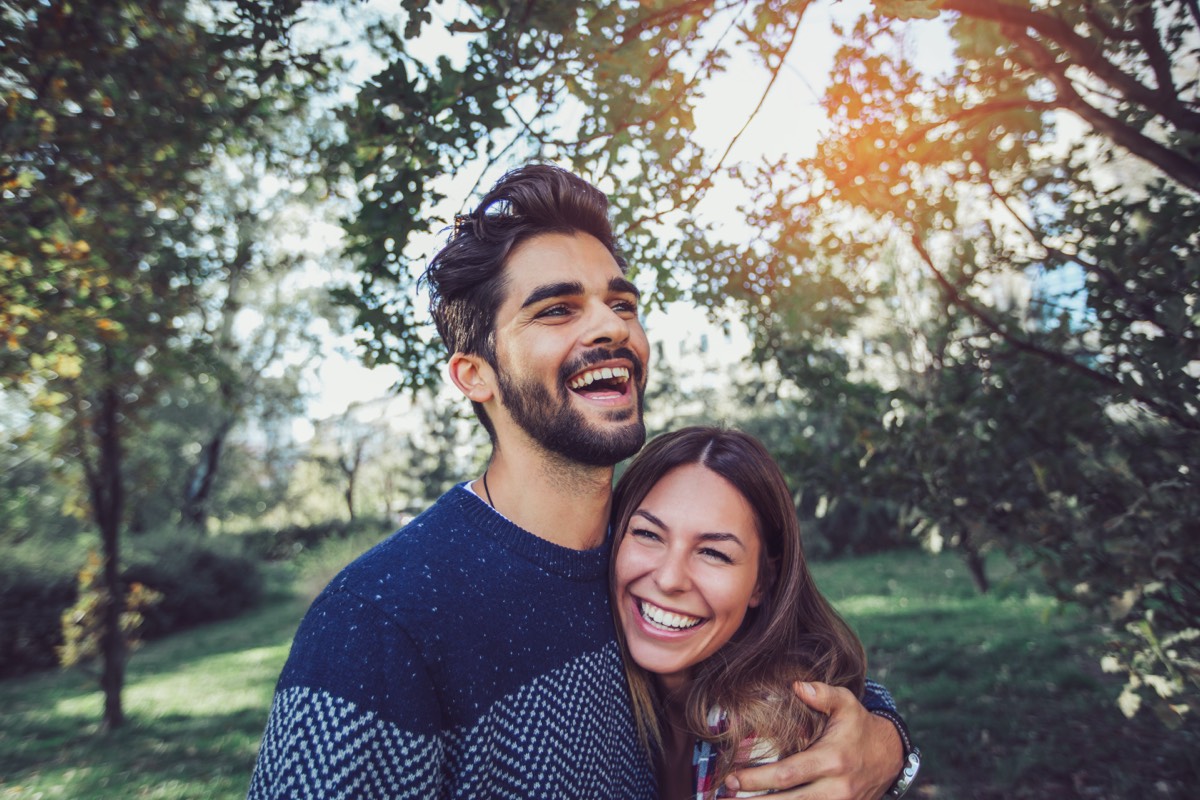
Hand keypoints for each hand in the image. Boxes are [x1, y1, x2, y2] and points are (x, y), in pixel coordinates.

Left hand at [724, 681, 902, 799]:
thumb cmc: (859, 727)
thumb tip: (797, 685)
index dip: (757, 779)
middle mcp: (836, 788)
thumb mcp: (847, 703)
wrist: (890, 757)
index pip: (788, 774)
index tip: (732, 777)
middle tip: (726, 795)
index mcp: (832, 760)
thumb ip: (823, 693)